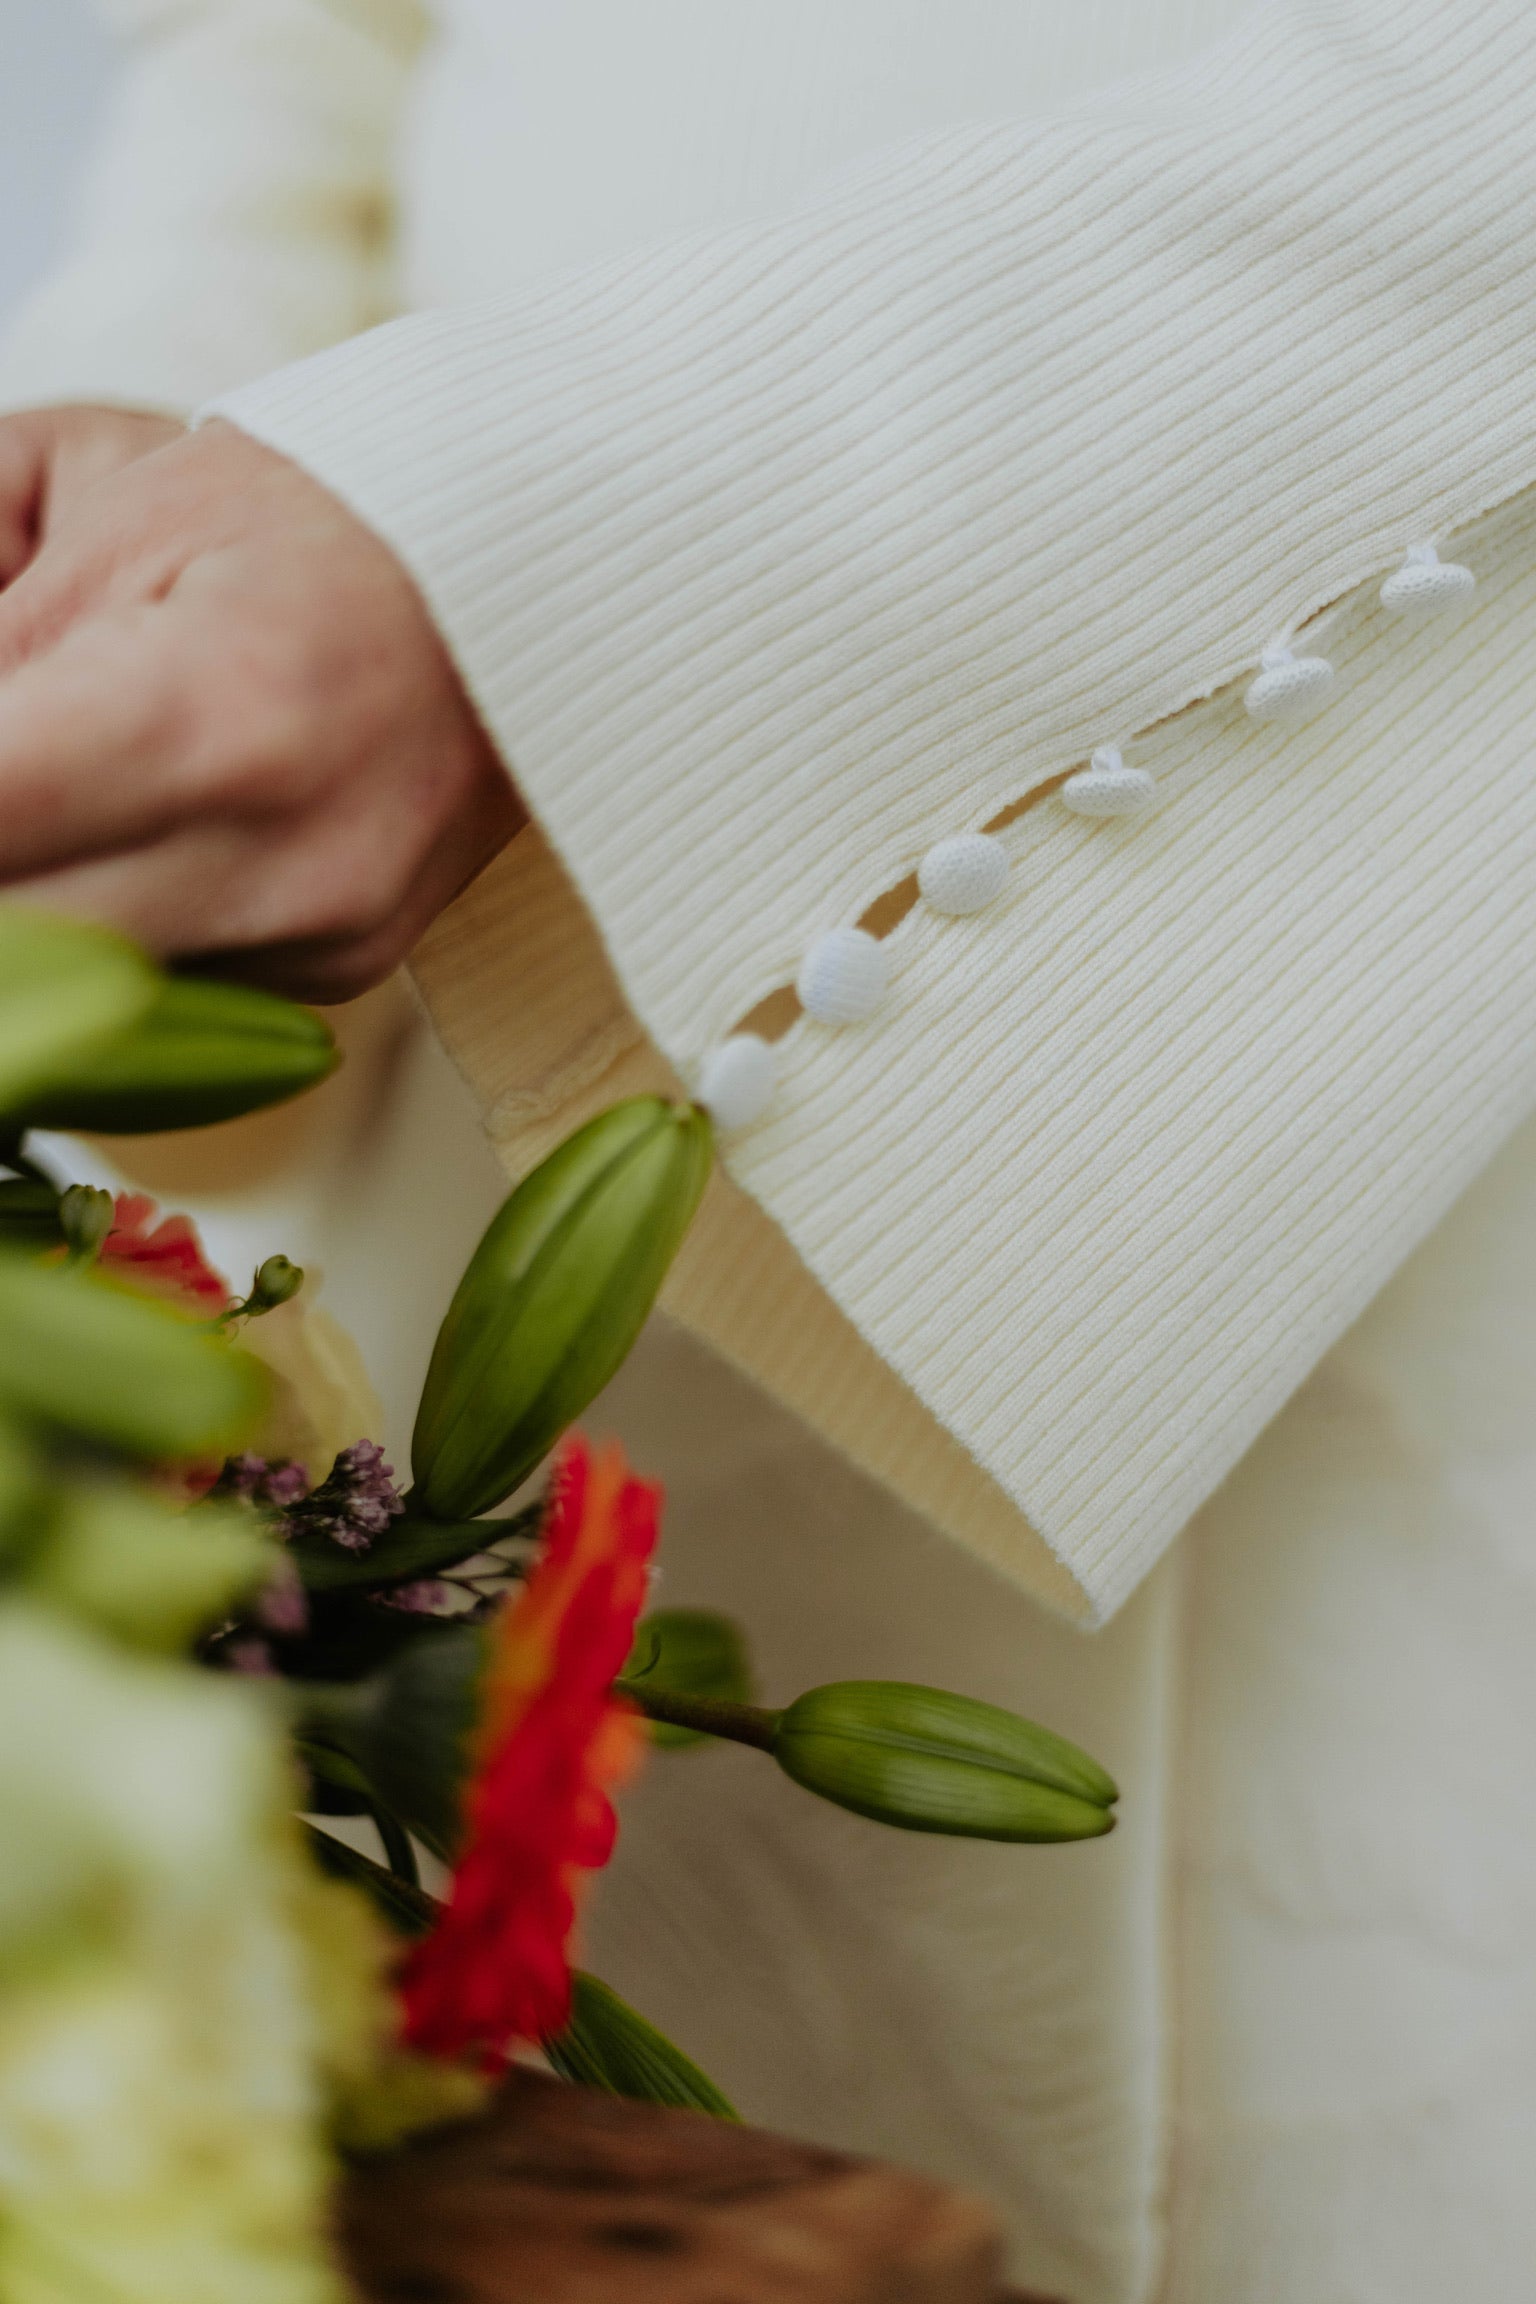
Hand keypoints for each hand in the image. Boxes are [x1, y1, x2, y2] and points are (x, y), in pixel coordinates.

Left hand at [0, 414, 523, 1000]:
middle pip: (20, 952)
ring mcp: (321, 935)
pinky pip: (163, 992)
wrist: (517, 577)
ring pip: (78, 999)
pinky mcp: (338, 973)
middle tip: (2, 806)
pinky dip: (95, 941)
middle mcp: (281, 861)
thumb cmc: (298, 512)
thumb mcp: (88, 515)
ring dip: (23, 932)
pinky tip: (103, 852)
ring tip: (40, 820)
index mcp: (212, 716)